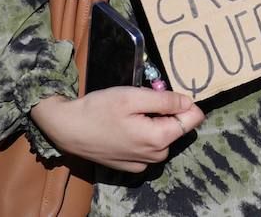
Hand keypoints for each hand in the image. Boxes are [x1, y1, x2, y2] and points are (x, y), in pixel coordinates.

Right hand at [30, 87, 204, 172]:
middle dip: (166, 112)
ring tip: (130, 114)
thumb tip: (189, 103)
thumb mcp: (133, 96)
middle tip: (141, 102)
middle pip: (177, 128)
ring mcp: (141, 164)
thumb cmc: (99, 109)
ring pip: (163, 137)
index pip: (193, 119)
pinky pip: (148, 147)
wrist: (67, 129)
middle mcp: (154, 156)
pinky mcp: (130, 166)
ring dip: (154, 123)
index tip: (167, 94)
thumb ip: (165, 100)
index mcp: (158, 139)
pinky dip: (143, 135)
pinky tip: (124, 127)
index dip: (184, 102)